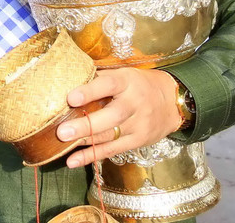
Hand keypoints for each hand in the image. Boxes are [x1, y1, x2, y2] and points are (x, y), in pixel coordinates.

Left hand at [59, 68, 182, 167]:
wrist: (172, 101)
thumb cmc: (137, 85)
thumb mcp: (122, 74)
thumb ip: (98, 78)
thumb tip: (66, 80)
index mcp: (126, 82)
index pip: (108, 85)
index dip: (89, 91)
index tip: (70, 98)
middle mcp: (134, 104)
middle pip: (111, 116)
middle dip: (86, 125)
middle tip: (62, 131)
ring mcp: (138, 125)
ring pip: (111, 135)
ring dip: (86, 143)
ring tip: (63, 146)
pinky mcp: (138, 141)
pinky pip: (113, 150)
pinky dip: (93, 156)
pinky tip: (74, 160)